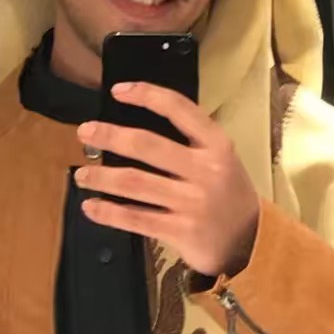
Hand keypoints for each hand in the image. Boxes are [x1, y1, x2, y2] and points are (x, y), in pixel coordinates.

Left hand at [75, 82, 259, 276]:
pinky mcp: (181, 231)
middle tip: (85, 132)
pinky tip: (91, 206)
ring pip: (135, 183)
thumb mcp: (222, 160)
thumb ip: (190, 142)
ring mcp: (192, 202)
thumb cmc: (229, 195)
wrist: (252, 242)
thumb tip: (134, 129)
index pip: (179, 110)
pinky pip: (136, 219)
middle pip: (148, 145)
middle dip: (111, 136)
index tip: (117, 91)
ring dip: (102, 176)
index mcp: (216, 145)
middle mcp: (205, 170)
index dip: (146, 95)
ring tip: (81, 174)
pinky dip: (109, 212)